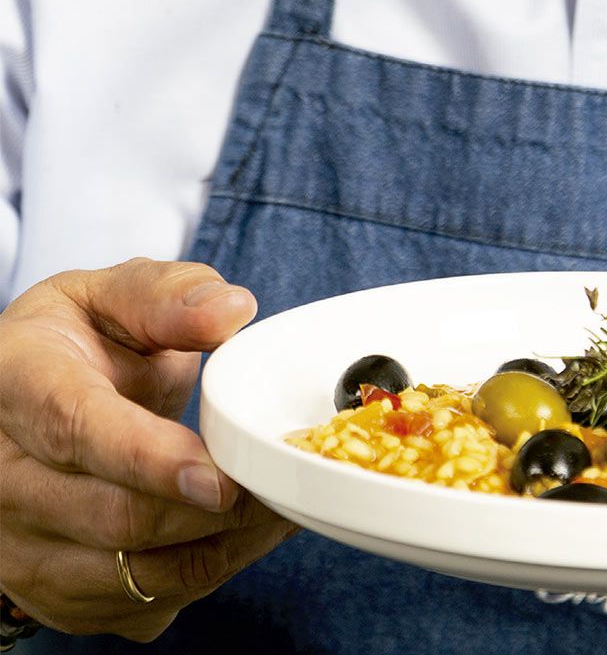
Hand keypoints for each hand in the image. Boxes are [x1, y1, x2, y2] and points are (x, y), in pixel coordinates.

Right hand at [0, 258, 298, 641]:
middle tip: (285, 478)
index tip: (218, 478)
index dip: (149, 459)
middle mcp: (1, 476)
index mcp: (15, 384)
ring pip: (138, 574)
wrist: (39, 401)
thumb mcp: (116, 296)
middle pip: (116, 517)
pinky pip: (145, 605)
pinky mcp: (55, 595)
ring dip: (226, 546)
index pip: (76, 430)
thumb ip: (170, 297)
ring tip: (280, 505)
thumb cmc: (83, 343)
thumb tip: (230, 312)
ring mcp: (20, 546)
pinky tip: (243, 532)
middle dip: (217, 508)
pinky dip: (209, 573)